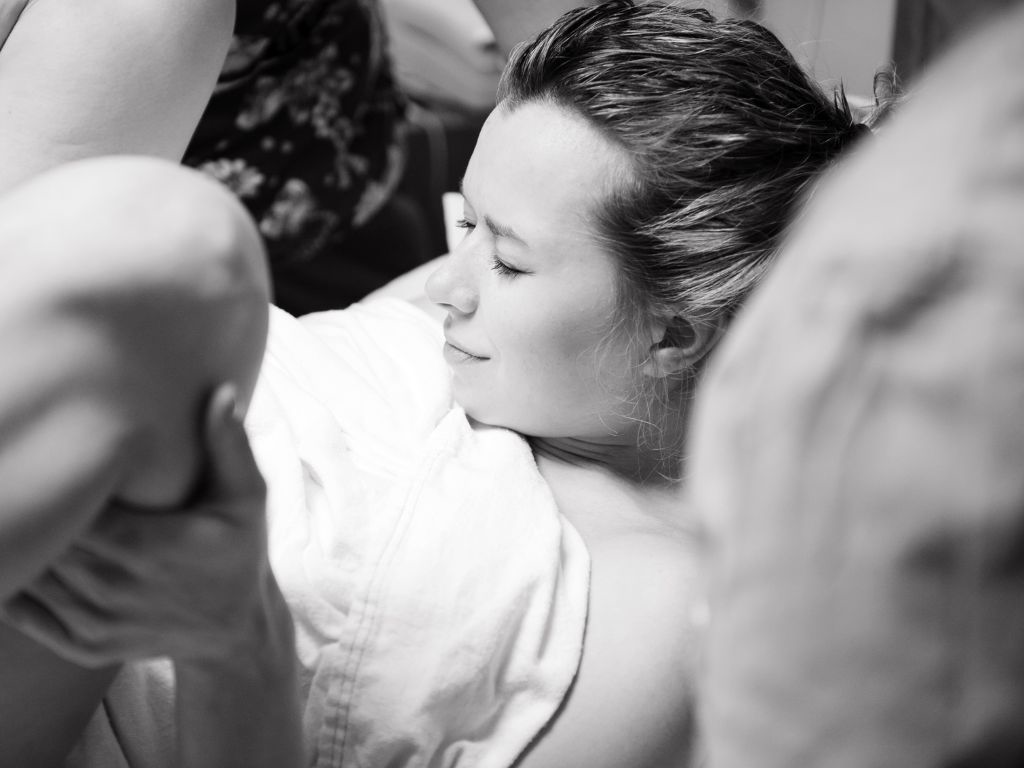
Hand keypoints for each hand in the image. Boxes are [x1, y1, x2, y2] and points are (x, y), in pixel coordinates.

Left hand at [0, 383, 281, 667]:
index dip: (58, 481)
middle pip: (47, 540)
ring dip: (21, 546)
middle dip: (35, 507)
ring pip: (31, 576)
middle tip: (19, 472)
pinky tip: (15, 555)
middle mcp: (115, 589)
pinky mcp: (83, 648)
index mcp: (148, 547)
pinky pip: (26, 615)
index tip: (55, 452)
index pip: (76, 508)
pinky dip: (14, 587)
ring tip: (16, 506)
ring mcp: (97, 624)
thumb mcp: (248, 498)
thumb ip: (230, 445)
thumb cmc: (239, 552)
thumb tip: (221, 393)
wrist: (237, 631)